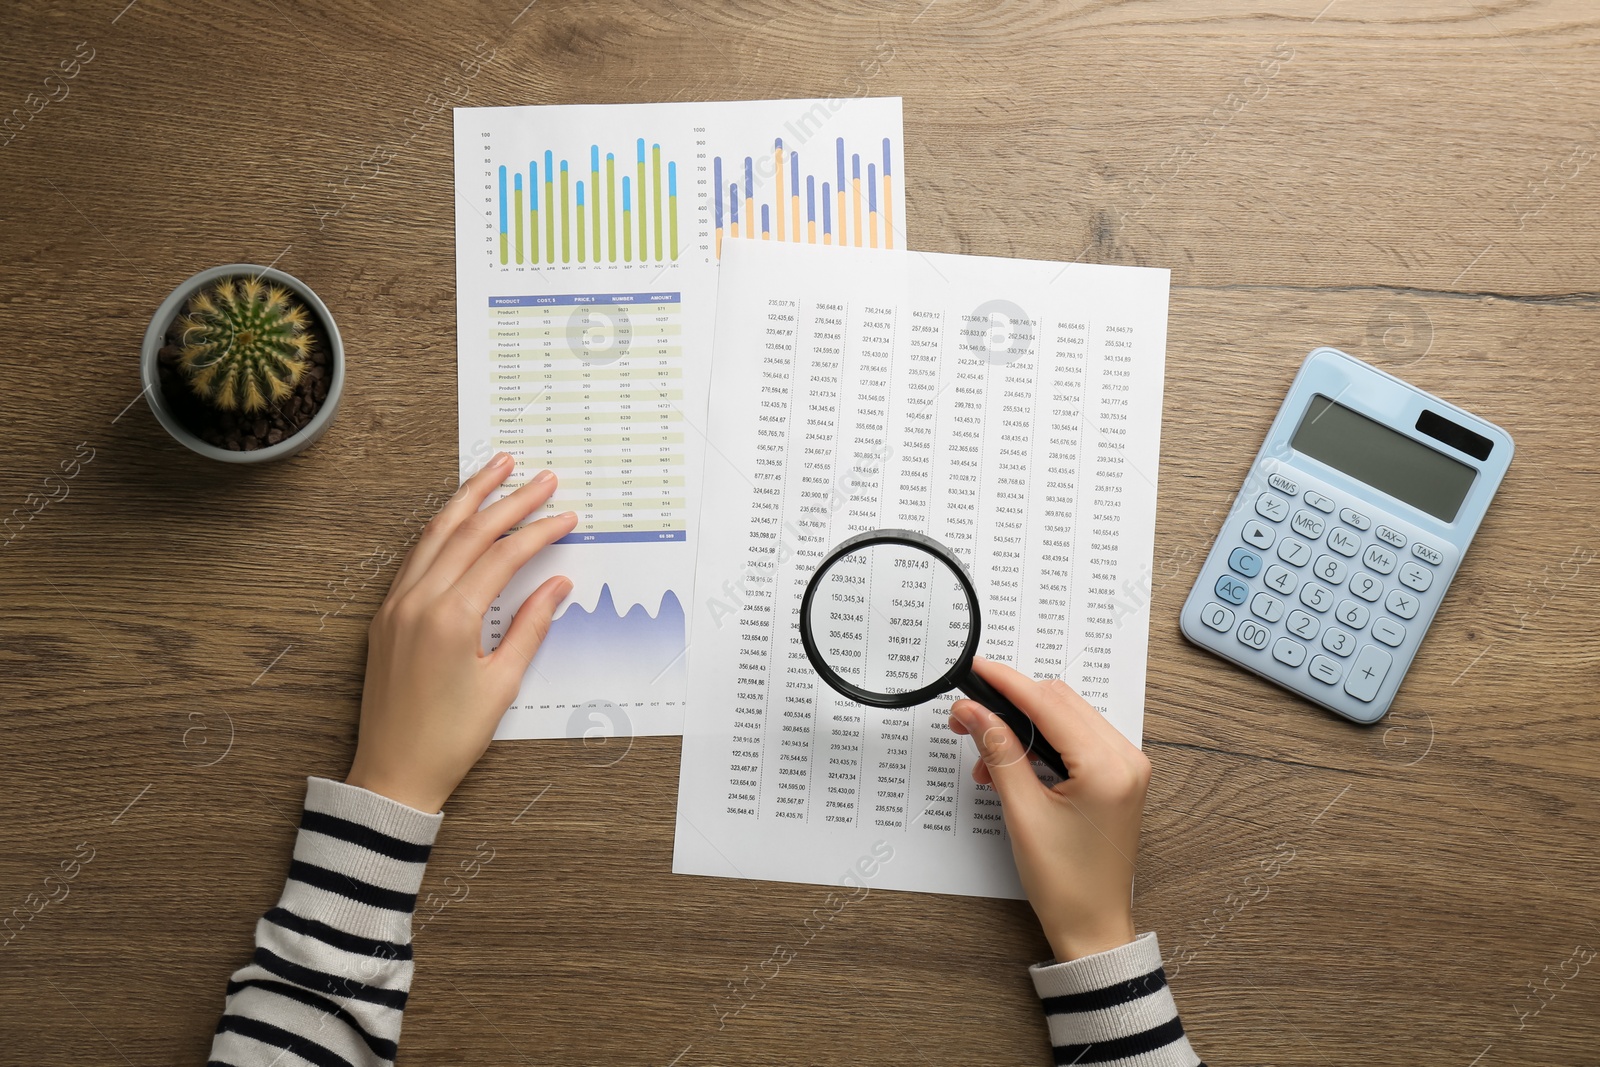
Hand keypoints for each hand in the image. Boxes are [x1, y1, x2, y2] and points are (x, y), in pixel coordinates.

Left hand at [345, 453, 576, 812]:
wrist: (393, 773)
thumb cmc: (448, 738)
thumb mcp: (502, 683)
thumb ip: (531, 626)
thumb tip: (556, 585)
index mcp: (450, 617)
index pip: (502, 555)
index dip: (538, 530)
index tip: (566, 515)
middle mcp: (418, 601)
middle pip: (469, 531)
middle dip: (508, 498)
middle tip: (539, 475)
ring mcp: (396, 605)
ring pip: (435, 534)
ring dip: (468, 498)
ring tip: (495, 471)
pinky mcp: (385, 616)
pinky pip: (415, 556)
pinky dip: (442, 529)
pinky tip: (458, 517)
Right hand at [948, 657, 1148, 960]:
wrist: (1093, 926)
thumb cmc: (1066, 883)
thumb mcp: (1023, 813)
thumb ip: (999, 753)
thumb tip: (977, 712)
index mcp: (1108, 767)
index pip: (1048, 704)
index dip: (1006, 683)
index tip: (976, 670)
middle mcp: (1125, 758)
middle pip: (1059, 702)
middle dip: (1010, 705)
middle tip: (968, 717)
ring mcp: (1125, 766)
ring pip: (1066, 716)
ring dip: (1023, 726)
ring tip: (986, 758)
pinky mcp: (1117, 776)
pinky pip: (1076, 738)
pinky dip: (1041, 742)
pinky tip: (1012, 765)